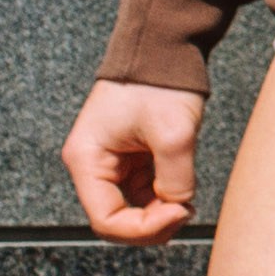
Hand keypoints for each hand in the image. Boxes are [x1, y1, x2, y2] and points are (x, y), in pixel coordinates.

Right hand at [65, 80, 204, 241]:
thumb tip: (179, 208)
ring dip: (160, 213)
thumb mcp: (174, 134)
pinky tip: (184, 193)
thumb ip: (176, 180)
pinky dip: (164, 198)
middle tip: (186, 213)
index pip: (105, 219)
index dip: (142, 229)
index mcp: (87, 159)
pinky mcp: (131, 158)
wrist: (164, 47)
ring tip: (187, 202)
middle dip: (152, 224)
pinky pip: (145, 192)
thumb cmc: (159, 83)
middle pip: (117, 219)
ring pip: (133, 208)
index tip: (178, 214)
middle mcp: (93, 165)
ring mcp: (112, 163)